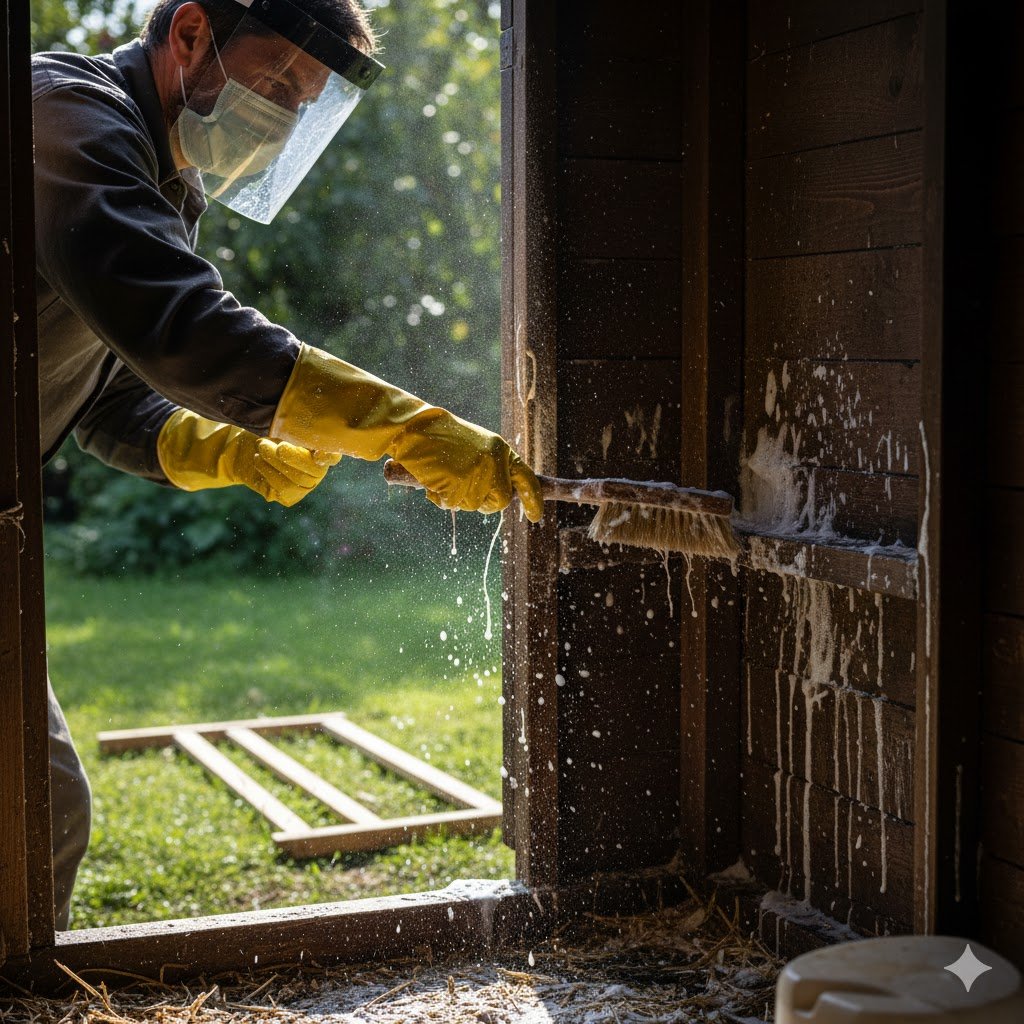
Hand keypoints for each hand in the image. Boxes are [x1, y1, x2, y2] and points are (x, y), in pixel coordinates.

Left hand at [157, 408, 339, 506]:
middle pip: (316, 470)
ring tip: (261, 447)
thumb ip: (294, 412)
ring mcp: (305, 483)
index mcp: (323, 447)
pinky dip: (269, 474)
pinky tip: (258, 460)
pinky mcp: (289, 495)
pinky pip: (284, 490)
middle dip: (293, 458)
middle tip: (275, 444)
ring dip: (276, 463)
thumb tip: (308, 394)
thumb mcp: (278, 414)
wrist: (239, 444)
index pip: (335, 455)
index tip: (320, 453)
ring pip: (299, 481)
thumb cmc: (264, 424)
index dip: (329, 456)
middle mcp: (318, 468)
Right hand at [270, 344, 543, 520]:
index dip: (534, 500)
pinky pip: (452, 504)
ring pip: (474, 505)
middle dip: (483, 502)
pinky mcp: (457, 483)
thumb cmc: (441, 438)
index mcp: (501, 450)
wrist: (414, 428)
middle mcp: (494, 462)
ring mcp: (476, 474)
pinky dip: (440, 497)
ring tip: (442, 476)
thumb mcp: (474, 446)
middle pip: (499, 501)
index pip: (528, 479)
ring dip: (456, 497)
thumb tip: (502, 496)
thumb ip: (490, 467)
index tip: (535, 517)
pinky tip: (432, 480)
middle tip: (462, 488)